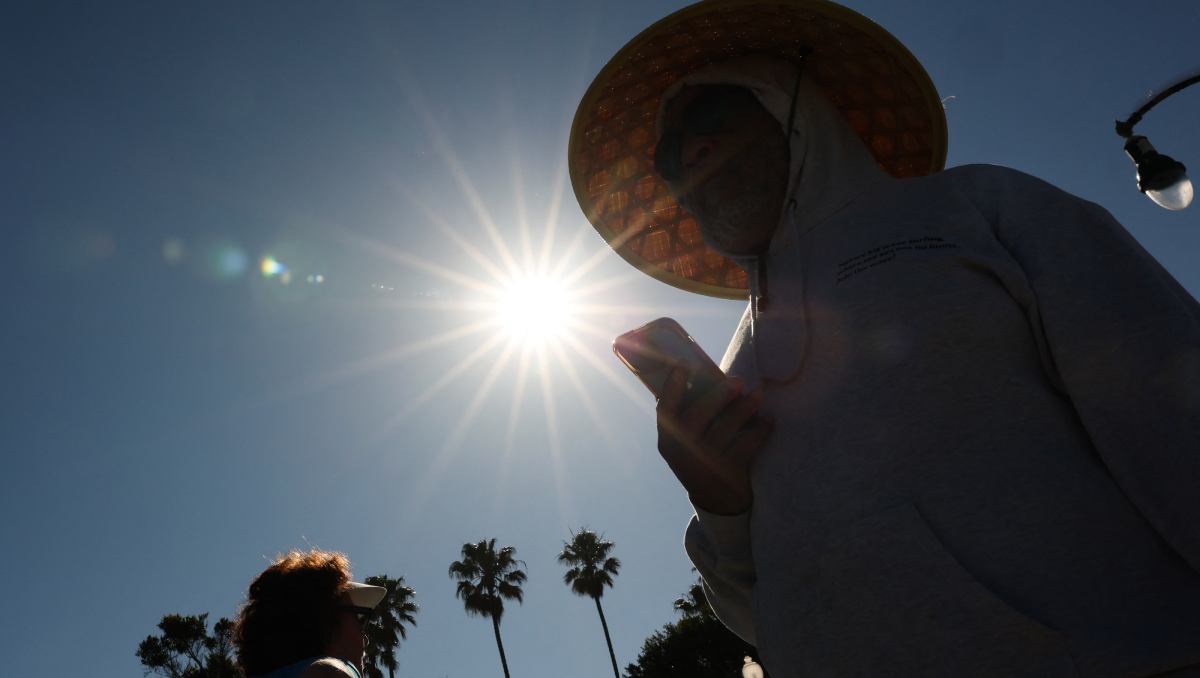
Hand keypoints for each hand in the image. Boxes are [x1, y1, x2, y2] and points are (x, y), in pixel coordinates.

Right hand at [656, 366, 772, 514]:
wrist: (715, 501)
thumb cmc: (702, 457)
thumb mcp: (686, 443)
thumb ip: (689, 416)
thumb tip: (704, 374)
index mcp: (668, 441)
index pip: (665, 410)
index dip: (671, 387)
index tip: (683, 364)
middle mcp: (683, 452)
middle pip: (698, 417)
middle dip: (718, 395)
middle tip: (738, 379)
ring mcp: (705, 464)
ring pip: (726, 429)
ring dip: (744, 408)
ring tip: (759, 394)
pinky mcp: (729, 474)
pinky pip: (747, 446)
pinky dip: (760, 431)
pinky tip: (769, 420)